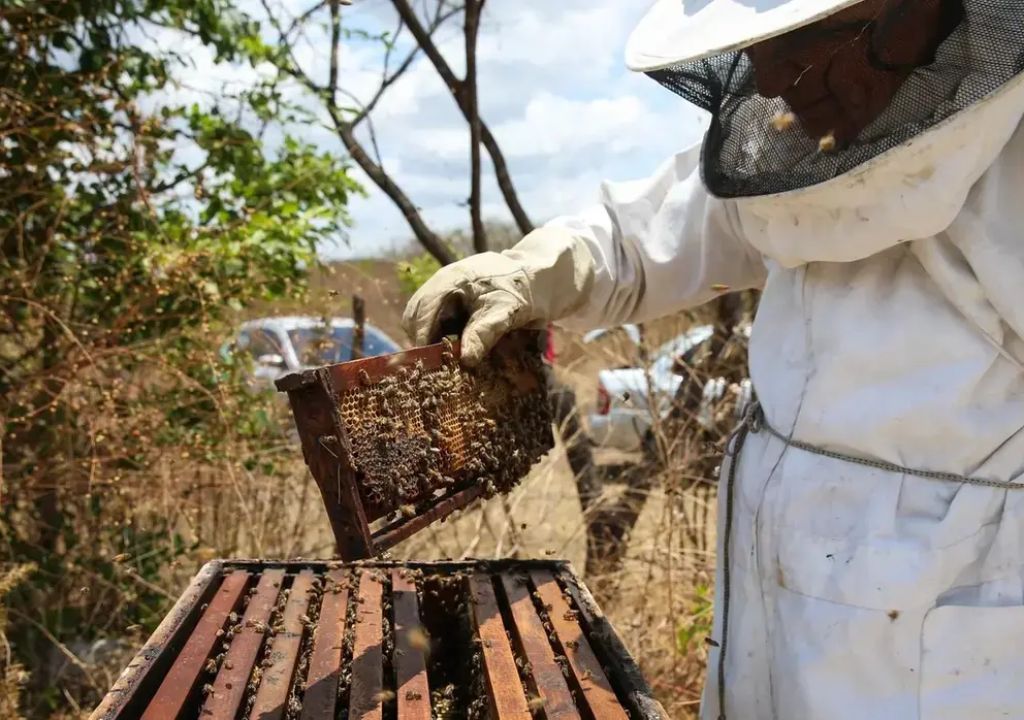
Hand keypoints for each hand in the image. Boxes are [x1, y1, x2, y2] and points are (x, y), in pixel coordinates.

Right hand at [402, 227, 594, 364]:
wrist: (540, 277)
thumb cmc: (523, 290)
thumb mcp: (506, 312)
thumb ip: (484, 332)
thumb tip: (466, 359)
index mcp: (450, 280)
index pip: (421, 311)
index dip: (421, 340)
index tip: (427, 366)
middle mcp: (442, 284)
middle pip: (416, 317)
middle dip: (424, 342)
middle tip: (438, 368)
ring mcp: (446, 292)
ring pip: (424, 321)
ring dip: (432, 342)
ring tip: (447, 363)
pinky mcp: (453, 302)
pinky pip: (438, 321)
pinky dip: (442, 338)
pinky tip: (456, 353)